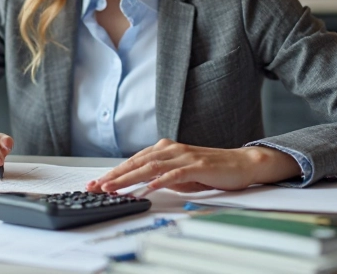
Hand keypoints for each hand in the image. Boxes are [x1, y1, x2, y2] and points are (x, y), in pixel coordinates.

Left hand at [86, 139, 300, 194]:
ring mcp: (184, 156)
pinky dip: (158, 180)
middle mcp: (171, 149)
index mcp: (165, 149)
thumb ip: (162, 177)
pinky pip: (174, 173)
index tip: (97, 183)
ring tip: (113, 187)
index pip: (134, 161)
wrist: (241, 164)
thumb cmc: (211, 170)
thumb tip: (143, 184)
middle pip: (136, 162)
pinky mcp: (197, 165)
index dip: (114, 172)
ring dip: (129, 178)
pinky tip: (147, 187)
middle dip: (114, 175)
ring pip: (150, 166)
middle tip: (96, 186)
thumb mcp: (181, 175)